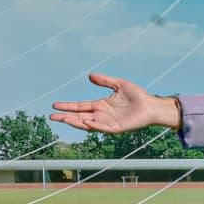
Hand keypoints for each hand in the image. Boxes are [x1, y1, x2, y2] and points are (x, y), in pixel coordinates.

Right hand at [51, 72, 174, 133]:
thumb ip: (105, 81)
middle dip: (66, 117)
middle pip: (80, 117)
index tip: (55, 105)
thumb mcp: (119, 84)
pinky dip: (94, 125)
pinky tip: (85, 122)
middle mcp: (102, 115)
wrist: (152, 105)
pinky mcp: (116, 128)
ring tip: (63, 119)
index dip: (68, 106)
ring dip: (75, 122)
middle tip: (52, 116)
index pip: (80, 106)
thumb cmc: (138, 96)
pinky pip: (103, 128)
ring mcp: (108, 123)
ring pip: (87, 124)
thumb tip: (90, 75)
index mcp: (101, 105)